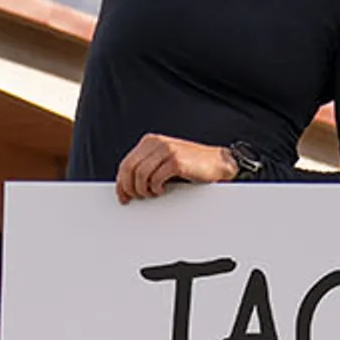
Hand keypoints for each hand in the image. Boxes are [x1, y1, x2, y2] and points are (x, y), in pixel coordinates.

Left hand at [116, 134, 237, 200]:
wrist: (217, 162)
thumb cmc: (191, 164)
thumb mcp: (164, 161)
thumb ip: (147, 166)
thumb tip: (128, 185)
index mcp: (150, 141)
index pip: (126, 163)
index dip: (121, 183)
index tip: (123, 196)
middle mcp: (157, 143)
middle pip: (130, 169)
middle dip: (130, 188)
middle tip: (136, 198)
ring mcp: (167, 151)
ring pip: (140, 175)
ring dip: (143, 190)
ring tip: (152, 194)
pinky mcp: (176, 161)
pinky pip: (155, 179)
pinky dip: (156, 189)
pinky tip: (162, 190)